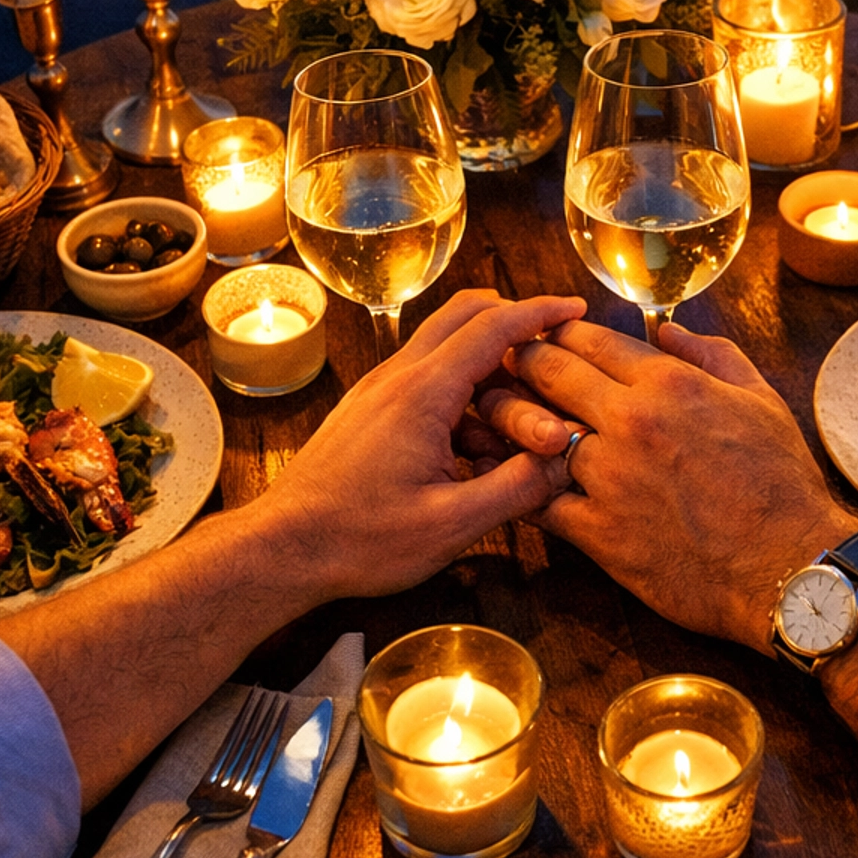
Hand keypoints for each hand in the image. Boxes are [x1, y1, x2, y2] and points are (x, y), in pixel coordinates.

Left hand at [253, 289, 583, 597]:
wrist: (283, 549)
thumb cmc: (360, 540)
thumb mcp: (451, 525)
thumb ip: (516, 488)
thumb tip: (566, 461)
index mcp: (422, 394)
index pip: (492, 328)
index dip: (539, 312)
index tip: (574, 307)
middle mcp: (397, 378)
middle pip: (464, 317)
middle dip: (514, 322)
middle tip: (553, 345)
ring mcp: (378, 392)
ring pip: (443, 351)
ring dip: (487, 368)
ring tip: (521, 422)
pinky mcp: (368, 412)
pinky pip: (424, 382)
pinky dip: (461, 396)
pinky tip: (476, 451)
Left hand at [480, 318, 857, 651]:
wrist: (789, 568)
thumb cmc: (782, 485)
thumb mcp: (760, 400)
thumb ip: (711, 355)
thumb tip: (667, 330)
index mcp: (669, 383)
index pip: (591, 339)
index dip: (558, 332)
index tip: (542, 333)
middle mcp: (632, 421)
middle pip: (551, 373)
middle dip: (520, 361)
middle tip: (501, 360)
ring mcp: (611, 477)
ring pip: (532, 432)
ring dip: (504, 417)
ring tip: (482, 410)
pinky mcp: (599, 532)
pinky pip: (537, 500)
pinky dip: (511, 484)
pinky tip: (494, 476)